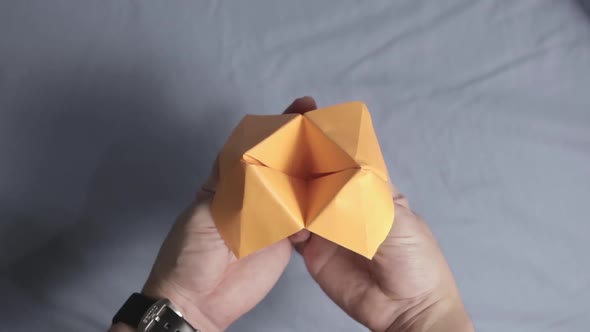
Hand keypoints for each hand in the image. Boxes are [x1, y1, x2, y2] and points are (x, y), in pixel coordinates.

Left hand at [110, 98, 318, 331]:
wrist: (198, 302)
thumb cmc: (191, 253)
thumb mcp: (205, 211)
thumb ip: (231, 183)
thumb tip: (257, 151)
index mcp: (229, 178)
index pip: (256, 143)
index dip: (278, 124)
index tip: (302, 106)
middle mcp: (254, 191)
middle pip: (282, 161)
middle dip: (304, 141)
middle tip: (328, 123)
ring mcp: (272, 214)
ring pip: (298, 186)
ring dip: (316, 170)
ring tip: (341, 153)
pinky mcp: (286, 238)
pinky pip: (306, 217)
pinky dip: (319, 206)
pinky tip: (335, 194)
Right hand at [290, 100, 472, 331]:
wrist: (406, 310)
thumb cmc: (413, 260)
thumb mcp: (394, 221)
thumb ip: (365, 197)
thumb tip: (339, 169)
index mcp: (369, 188)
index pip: (344, 157)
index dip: (326, 139)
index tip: (305, 116)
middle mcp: (344, 203)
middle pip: (318, 175)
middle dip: (300, 157)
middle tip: (278, 137)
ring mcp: (327, 227)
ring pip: (301, 200)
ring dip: (286, 186)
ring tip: (268, 170)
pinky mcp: (313, 250)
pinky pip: (293, 231)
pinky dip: (282, 220)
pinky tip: (273, 210)